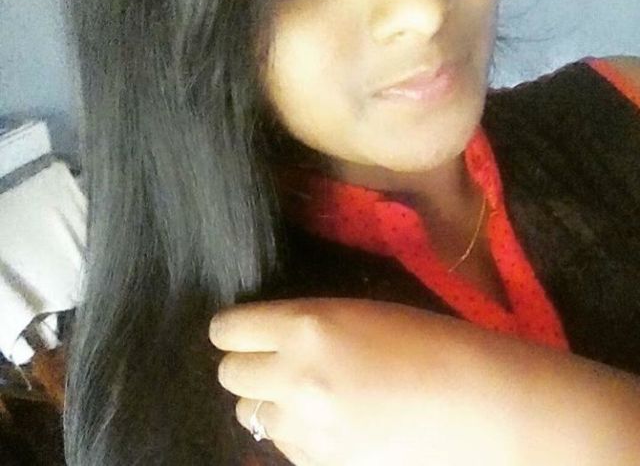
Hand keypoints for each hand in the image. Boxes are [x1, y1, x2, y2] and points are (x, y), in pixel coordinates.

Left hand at [209, 298, 526, 465]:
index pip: (228, 328)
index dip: (233, 329)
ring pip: (249, 412)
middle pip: (230, 373)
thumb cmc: (427, 342)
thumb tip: (271, 339)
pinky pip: (280, 444)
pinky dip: (291, 432)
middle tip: (275, 362)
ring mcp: (305, 425)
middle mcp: (293, 374)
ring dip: (268, 400)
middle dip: (247, 365)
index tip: (243, 332)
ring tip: (304, 395)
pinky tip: (325, 423)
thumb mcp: (358, 314)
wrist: (476, 405)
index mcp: (306, 324)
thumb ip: (308, 327)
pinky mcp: (319, 462)